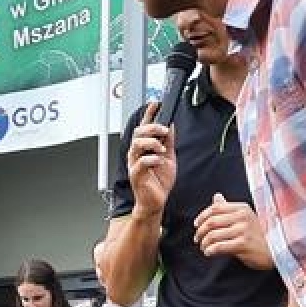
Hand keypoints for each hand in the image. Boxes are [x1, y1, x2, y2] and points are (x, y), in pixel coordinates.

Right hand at [126, 102, 176, 217]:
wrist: (156, 202)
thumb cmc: (159, 182)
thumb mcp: (169, 157)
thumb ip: (168, 142)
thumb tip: (171, 125)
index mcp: (144, 148)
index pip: (144, 127)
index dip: (149, 114)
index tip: (156, 104)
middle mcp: (136, 154)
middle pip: (139, 132)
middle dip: (152, 128)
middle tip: (164, 130)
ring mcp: (134, 164)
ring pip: (137, 144)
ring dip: (152, 143)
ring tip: (162, 148)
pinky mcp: (135, 175)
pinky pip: (141, 162)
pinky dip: (151, 159)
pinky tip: (159, 161)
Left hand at [194, 194, 270, 268]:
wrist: (276, 251)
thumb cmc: (259, 235)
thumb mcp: (245, 217)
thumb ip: (229, 208)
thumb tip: (216, 196)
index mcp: (242, 208)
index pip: (215, 208)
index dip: (202, 216)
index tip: (196, 225)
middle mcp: (242, 217)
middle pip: (211, 222)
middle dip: (200, 231)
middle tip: (197, 239)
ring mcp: (243, 230)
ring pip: (213, 235)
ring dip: (204, 243)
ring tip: (204, 248)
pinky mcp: (243, 244)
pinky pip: (219, 246)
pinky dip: (210, 250)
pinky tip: (209, 253)